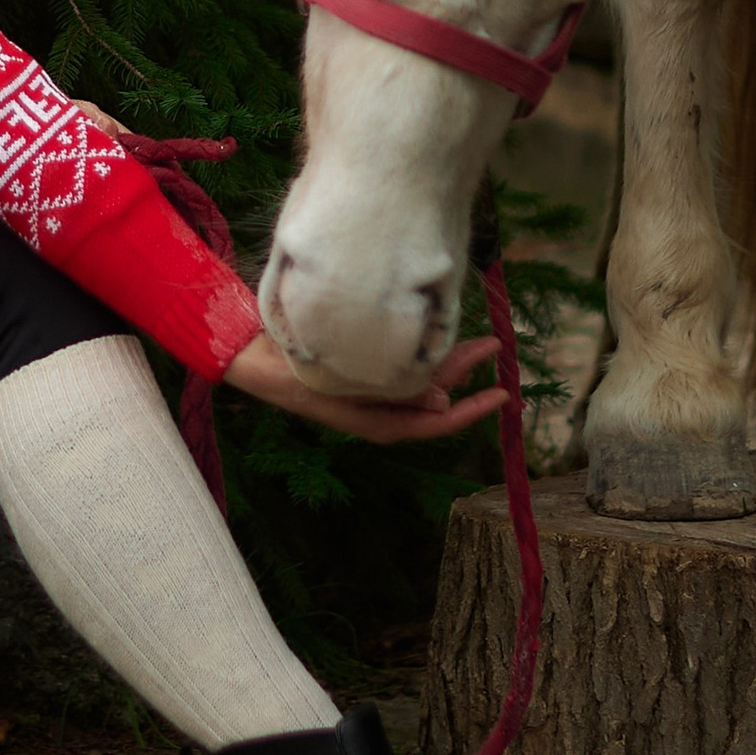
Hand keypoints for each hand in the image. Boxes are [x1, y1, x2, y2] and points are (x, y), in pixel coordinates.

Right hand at [222, 331, 503, 446]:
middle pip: (434, 392)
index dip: (473, 411)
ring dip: (448, 357)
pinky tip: (435, 332)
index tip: (503, 396)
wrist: (252, 355)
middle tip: (495, 346)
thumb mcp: (345, 384)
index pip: (437, 422)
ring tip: (477, 338)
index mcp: (378, 421)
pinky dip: (424, 350)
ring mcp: (372, 390)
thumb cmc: (294, 370)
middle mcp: (380, 409)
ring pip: (422, 376)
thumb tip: (442, 400)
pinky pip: (404, 364)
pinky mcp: (362, 370)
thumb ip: (394, 391)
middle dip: (466, 370)